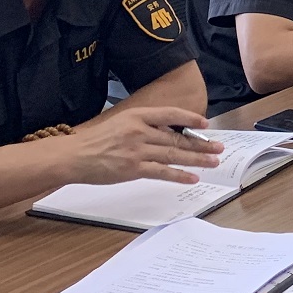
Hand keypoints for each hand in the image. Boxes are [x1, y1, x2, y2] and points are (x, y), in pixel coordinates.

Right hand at [64, 105, 220, 185]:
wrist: (74, 156)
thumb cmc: (96, 141)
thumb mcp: (121, 122)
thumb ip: (144, 126)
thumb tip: (170, 133)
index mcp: (137, 116)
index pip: (171, 114)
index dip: (191, 118)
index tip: (206, 125)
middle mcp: (140, 131)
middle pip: (177, 137)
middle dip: (201, 144)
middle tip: (219, 148)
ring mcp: (138, 150)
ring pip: (174, 154)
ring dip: (196, 159)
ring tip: (213, 162)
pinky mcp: (133, 169)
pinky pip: (162, 172)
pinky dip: (179, 175)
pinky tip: (192, 177)